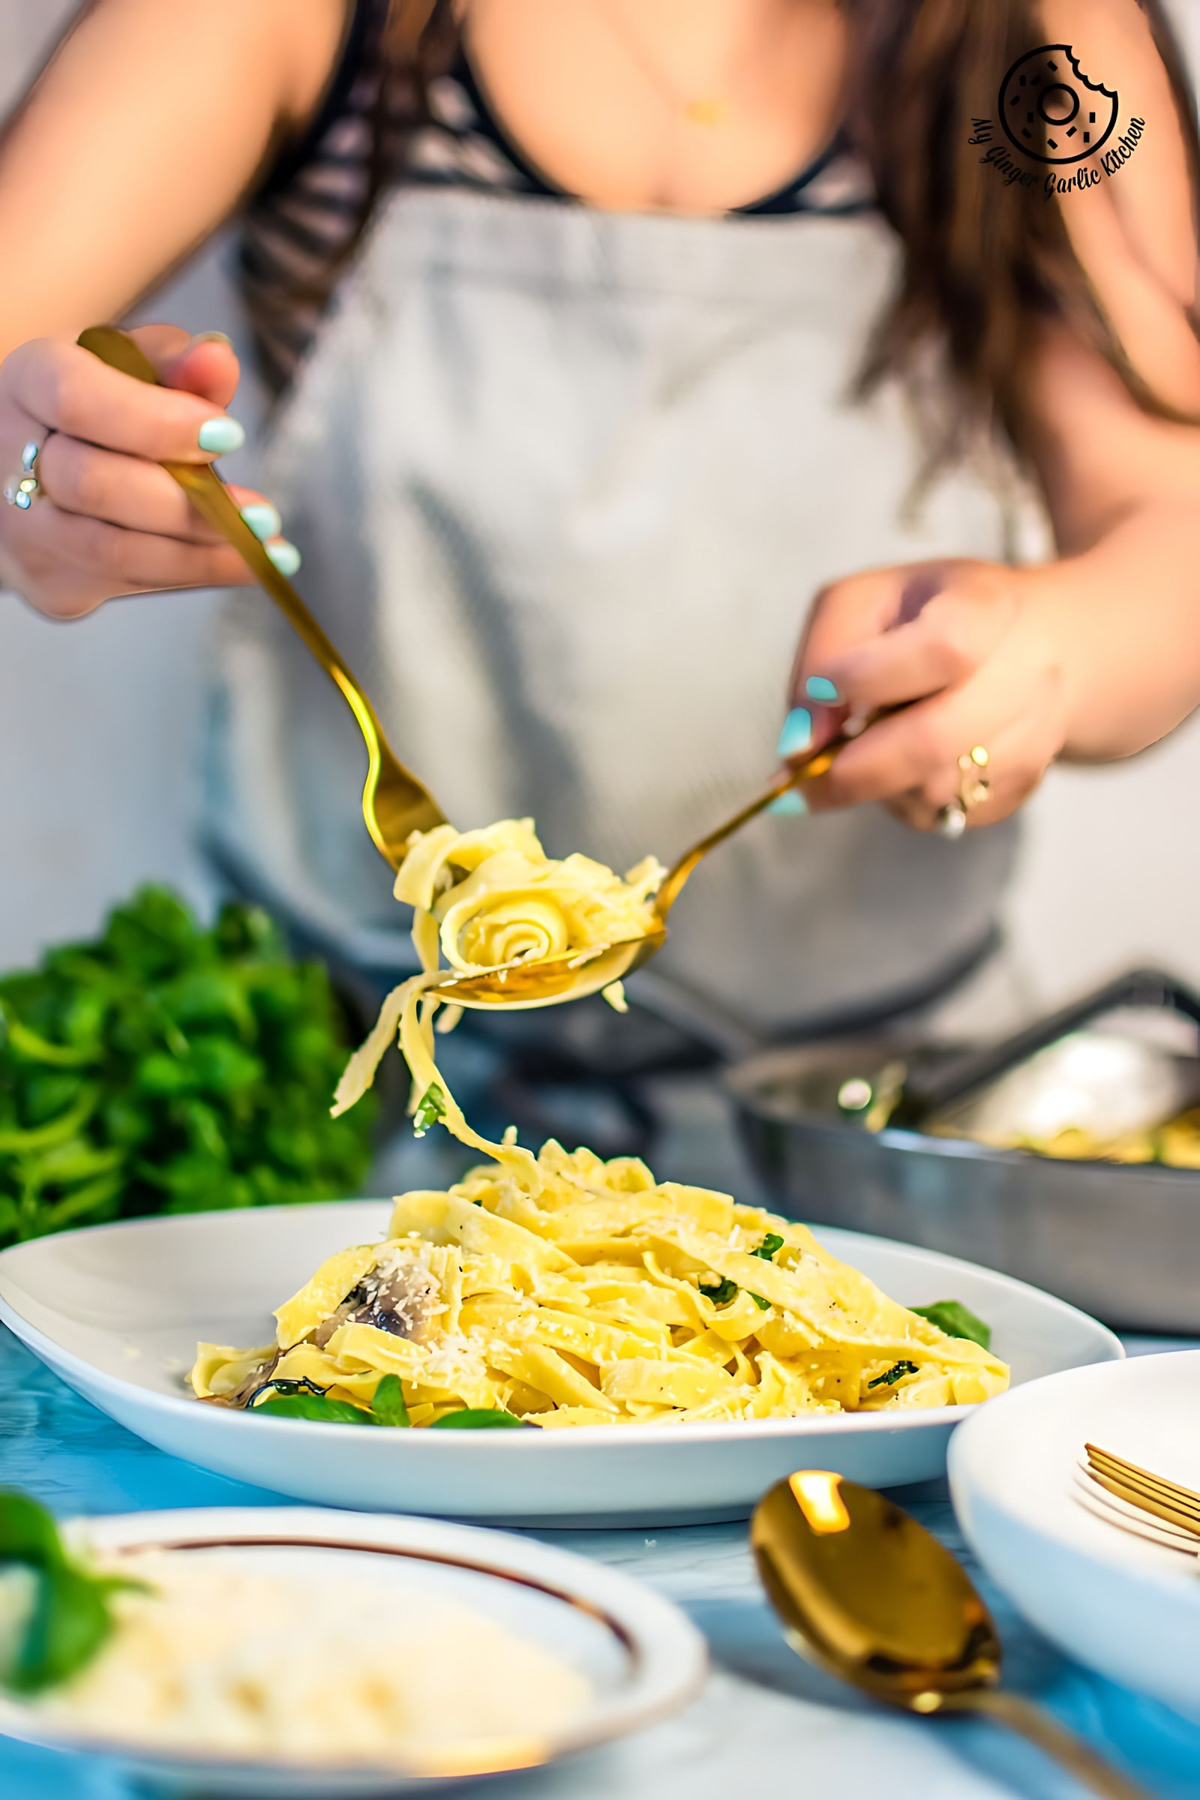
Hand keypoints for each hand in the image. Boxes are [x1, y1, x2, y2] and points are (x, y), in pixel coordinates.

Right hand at [0, 325, 297, 618]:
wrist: (37, 474)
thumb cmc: (98, 411)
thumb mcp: (132, 367)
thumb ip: (176, 361)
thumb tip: (217, 357)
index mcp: (27, 382)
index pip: (76, 400)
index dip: (155, 422)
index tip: (229, 435)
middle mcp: (9, 456)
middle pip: (92, 486)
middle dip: (185, 504)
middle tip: (262, 513)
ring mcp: (24, 530)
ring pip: (113, 551)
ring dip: (202, 552)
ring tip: (267, 545)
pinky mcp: (53, 584)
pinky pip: (132, 584)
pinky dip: (197, 572)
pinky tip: (243, 561)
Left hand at [781, 559, 1068, 829]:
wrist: (1031, 642)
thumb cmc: (925, 617)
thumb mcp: (860, 602)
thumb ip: (821, 656)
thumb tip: (800, 744)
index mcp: (986, 608)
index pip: (942, 649)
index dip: (869, 678)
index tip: (821, 688)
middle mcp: (1027, 674)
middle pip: (934, 741)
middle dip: (850, 769)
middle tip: (797, 777)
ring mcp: (1033, 736)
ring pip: (935, 792)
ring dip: (875, 785)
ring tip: (860, 751)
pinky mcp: (1023, 786)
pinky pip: (944, 816)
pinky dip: (902, 801)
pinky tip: (900, 767)